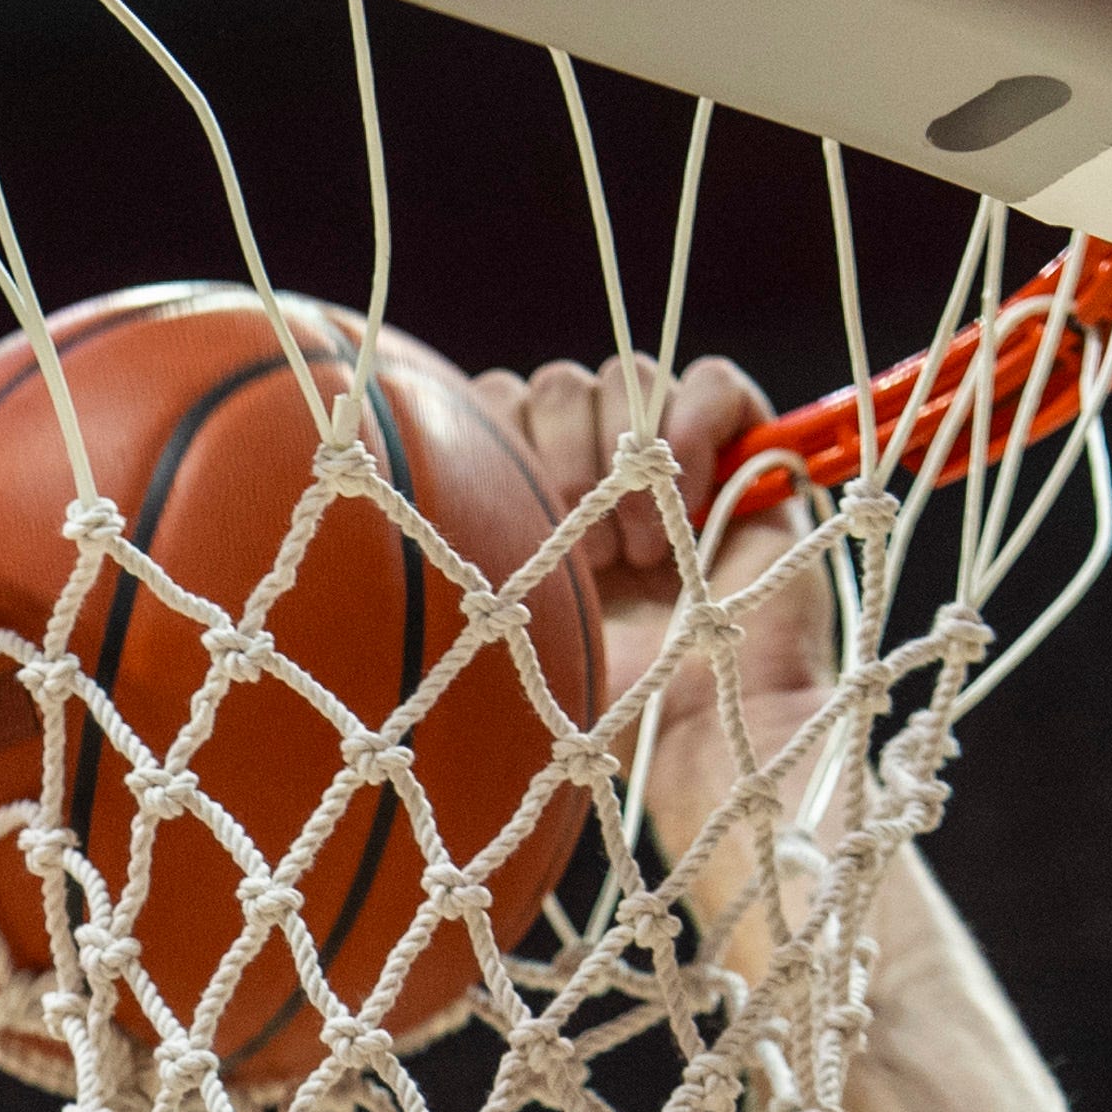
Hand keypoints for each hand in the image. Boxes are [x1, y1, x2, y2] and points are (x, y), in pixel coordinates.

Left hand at [472, 353, 836, 849]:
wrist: (697, 735)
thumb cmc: (597, 708)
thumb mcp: (503, 634)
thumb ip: (466, 563)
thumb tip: (364, 506)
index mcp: (536, 509)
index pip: (496, 409)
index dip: (496, 442)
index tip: (511, 530)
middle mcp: (601, 477)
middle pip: (555, 387)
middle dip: (560, 458)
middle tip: (583, 557)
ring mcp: (674, 464)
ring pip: (626, 377)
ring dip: (623, 456)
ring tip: (639, 556)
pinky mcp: (747, 456)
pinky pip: (714, 381)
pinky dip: (695, 422)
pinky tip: (688, 498)